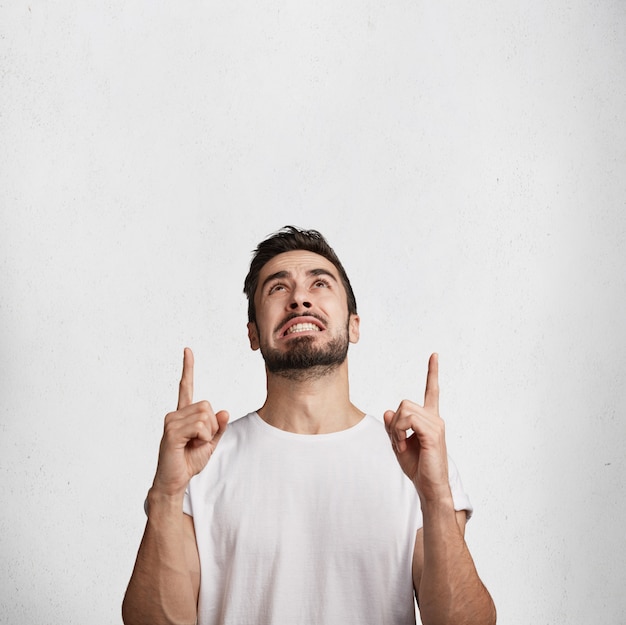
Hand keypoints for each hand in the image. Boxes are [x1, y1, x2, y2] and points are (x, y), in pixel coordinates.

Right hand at [152, 348, 228, 497]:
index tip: (187, 350)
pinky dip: (203, 438)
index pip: (185, 386)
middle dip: (212, 426)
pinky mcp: (171, 431)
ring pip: (205, 416)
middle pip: (207, 405)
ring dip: (207, 434)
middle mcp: (175, 414)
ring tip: (194, 445)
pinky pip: (200, 426)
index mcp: (183, 414)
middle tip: (200, 441)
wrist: (175, 481)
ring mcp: (171, 421)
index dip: (188, 368)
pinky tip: (190, 446)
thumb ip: (218, 428)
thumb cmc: (189, 462)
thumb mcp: (210, 443)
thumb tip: (224, 411)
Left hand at [383, 353, 450, 502]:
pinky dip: (400, 433)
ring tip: (403, 446)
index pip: (432, 391)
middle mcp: (435, 418)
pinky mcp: (433, 433)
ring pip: (404, 411)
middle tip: (398, 443)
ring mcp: (436, 425)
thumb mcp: (399, 444)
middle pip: (404, 403)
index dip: (432, 373)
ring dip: (396, 430)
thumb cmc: (418, 467)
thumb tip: (388, 411)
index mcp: (430, 419)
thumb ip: (393, 427)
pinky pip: (407, 420)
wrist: (429, 487)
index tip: (434, 355)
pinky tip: (405, 446)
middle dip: (394, 423)